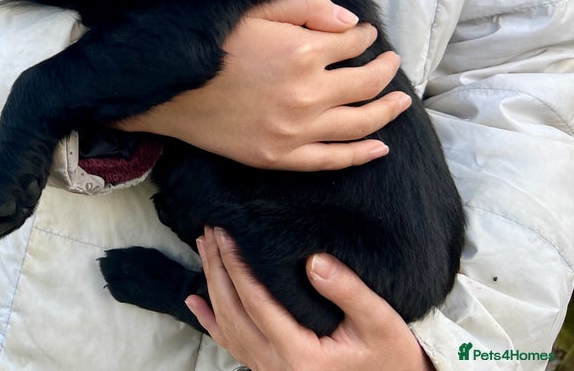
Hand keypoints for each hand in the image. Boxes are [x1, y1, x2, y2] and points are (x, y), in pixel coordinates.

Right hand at [115, 0, 410, 170]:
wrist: (169, 92)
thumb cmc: (210, 45)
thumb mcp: (255, 10)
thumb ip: (305, 5)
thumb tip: (349, 21)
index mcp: (304, 51)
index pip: (354, 43)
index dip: (365, 36)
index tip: (365, 34)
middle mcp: (308, 93)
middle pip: (366, 83)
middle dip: (384, 69)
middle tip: (391, 63)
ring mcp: (297, 130)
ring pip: (360, 123)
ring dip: (386, 110)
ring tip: (400, 101)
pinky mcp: (281, 156)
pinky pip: (332, 159)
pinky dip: (361, 154)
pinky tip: (380, 147)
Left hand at [186, 227, 435, 370]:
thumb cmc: (391, 356)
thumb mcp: (380, 322)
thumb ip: (348, 291)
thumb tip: (313, 259)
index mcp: (299, 353)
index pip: (255, 300)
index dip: (236, 264)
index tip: (224, 231)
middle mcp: (276, 366)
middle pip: (233, 309)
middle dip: (217, 267)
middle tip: (210, 230)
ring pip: (227, 325)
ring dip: (212, 285)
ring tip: (205, 249)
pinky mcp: (270, 370)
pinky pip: (232, 345)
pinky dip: (211, 321)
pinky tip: (195, 302)